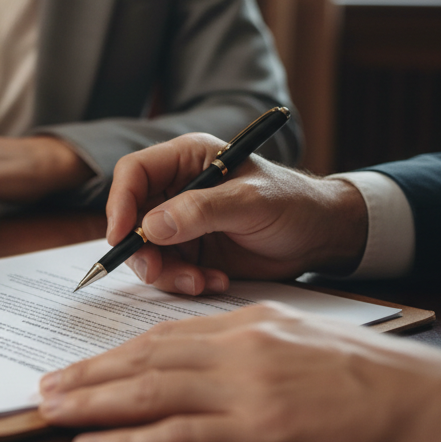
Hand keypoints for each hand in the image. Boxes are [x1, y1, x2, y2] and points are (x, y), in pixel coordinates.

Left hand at [39, 303, 440, 441]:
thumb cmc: (388, 385)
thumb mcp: (315, 345)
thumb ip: (262, 351)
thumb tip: (220, 369)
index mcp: (255, 323)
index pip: (168, 335)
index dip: (117, 352)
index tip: (84, 364)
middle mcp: (242, 348)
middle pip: (145, 359)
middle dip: (89, 374)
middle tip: (45, 387)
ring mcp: (248, 390)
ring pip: (148, 391)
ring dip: (91, 403)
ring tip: (49, 412)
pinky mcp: (259, 435)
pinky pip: (176, 439)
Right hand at [107, 133, 368, 294]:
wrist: (321, 237)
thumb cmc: (294, 204)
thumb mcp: (251, 202)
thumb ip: (202, 211)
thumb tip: (150, 227)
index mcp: (187, 159)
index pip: (134, 173)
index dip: (119, 203)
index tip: (121, 236)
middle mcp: (176, 189)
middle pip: (130, 217)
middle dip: (140, 249)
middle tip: (156, 273)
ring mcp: (181, 223)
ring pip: (146, 250)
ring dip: (166, 273)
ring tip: (202, 281)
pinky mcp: (190, 252)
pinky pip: (168, 272)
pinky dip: (184, 283)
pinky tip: (215, 282)